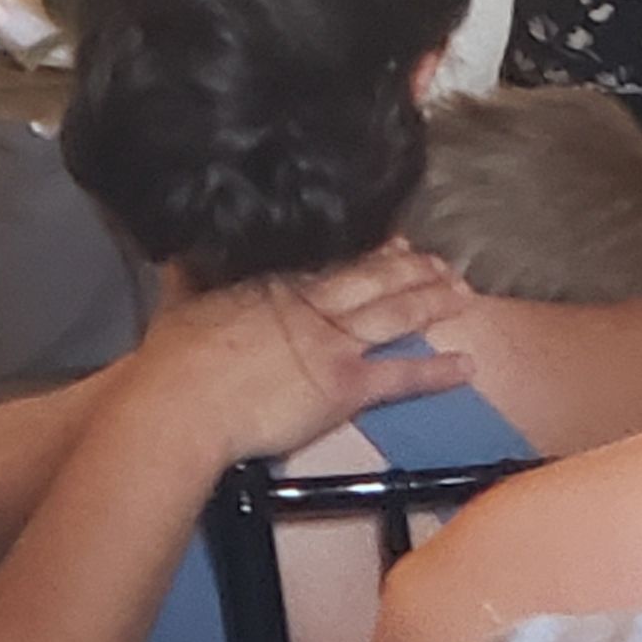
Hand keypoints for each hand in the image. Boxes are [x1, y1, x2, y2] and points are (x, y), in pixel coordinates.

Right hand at [125, 241, 471, 468]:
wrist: (186, 402)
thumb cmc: (176, 357)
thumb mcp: (181, 298)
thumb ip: (190, 271)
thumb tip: (179, 247)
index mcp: (278, 279)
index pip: (336, 256)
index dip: (371, 247)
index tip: (395, 239)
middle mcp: (314, 302)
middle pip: (375, 276)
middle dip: (412, 267)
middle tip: (441, 260)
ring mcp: (334, 341)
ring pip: (396, 312)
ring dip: (432, 300)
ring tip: (461, 292)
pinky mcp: (345, 384)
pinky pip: (400, 374)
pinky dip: (436, 370)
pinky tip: (465, 364)